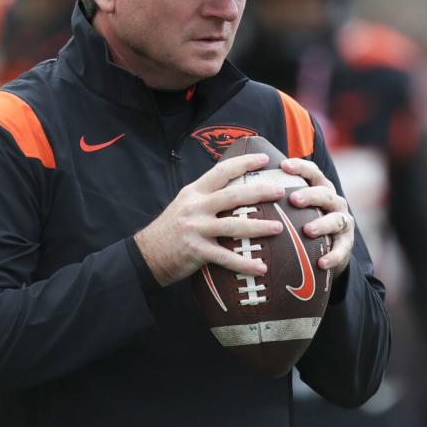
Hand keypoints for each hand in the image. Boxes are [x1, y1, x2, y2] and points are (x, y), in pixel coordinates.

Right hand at [134, 153, 284, 285]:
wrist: (147, 254)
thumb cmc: (171, 230)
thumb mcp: (185, 205)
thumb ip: (207, 197)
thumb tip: (236, 190)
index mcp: (194, 192)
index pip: (221, 171)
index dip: (243, 163)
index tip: (264, 159)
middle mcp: (195, 207)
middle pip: (232, 195)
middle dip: (259, 192)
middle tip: (280, 191)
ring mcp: (196, 228)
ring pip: (233, 226)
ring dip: (258, 227)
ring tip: (279, 228)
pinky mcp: (196, 251)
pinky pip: (225, 257)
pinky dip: (244, 263)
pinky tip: (260, 267)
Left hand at [280, 158, 354, 274]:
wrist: (329, 248)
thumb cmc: (304, 220)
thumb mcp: (295, 207)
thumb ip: (278, 197)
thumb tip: (242, 188)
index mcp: (321, 188)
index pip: (313, 172)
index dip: (300, 167)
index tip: (283, 165)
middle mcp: (334, 202)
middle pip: (325, 194)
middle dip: (310, 195)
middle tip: (294, 200)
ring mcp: (343, 221)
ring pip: (336, 219)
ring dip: (322, 224)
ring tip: (307, 230)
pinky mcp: (347, 243)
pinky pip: (342, 249)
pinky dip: (333, 256)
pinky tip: (321, 263)